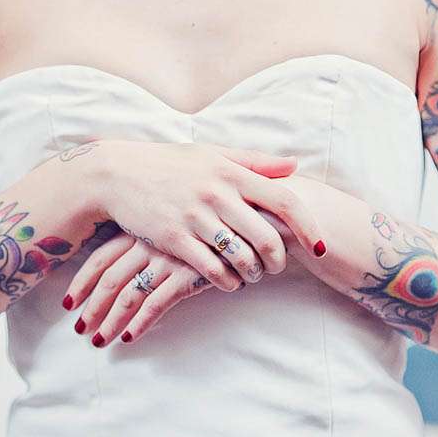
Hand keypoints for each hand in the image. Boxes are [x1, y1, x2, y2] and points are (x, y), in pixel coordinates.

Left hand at [63, 231, 218, 345]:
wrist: (251, 218)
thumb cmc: (215, 221)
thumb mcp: (178, 222)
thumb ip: (155, 236)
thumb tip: (132, 262)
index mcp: (143, 227)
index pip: (100, 257)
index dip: (82, 282)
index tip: (68, 302)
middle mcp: (150, 242)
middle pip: (109, 279)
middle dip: (91, 307)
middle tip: (80, 329)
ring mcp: (167, 258)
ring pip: (128, 295)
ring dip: (110, 321)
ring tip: (99, 341)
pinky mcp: (187, 274)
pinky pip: (155, 304)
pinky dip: (139, 323)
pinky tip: (129, 338)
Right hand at [87, 140, 326, 292]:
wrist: (117, 173)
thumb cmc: (170, 163)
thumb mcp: (213, 153)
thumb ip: (255, 161)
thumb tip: (294, 164)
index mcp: (232, 172)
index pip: (285, 201)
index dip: (308, 227)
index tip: (320, 247)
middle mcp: (217, 193)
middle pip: (267, 236)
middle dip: (278, 260)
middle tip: (277, 267)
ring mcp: (194, 216)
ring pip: (241, 257)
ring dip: (253, 274)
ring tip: (252, 276)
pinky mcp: (173, 237)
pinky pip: (210, 268)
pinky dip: (226, 281)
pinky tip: (229, 282)